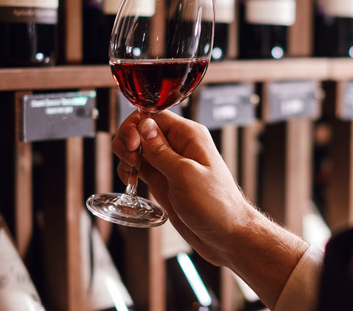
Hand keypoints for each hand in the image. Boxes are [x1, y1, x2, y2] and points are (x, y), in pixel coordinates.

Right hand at [112, 110, 257, 266]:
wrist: (225, 235)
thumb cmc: (215, 206)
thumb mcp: (185, 175)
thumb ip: (161, 150)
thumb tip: (143, 125)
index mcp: (189, 136)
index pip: (154, 116)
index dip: (136, 125)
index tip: (132, 144)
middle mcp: (179, 146)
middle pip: (142, 129)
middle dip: (128, 139)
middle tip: (130, 159)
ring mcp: (169, 164)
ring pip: (138, 148)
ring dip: (126, 155)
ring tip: (130, 171)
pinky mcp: (163, 181)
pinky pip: (140, 167)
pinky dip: (129, 170)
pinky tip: (130, 180)